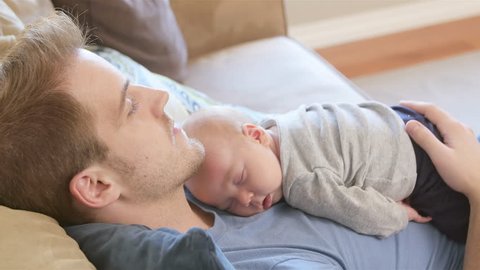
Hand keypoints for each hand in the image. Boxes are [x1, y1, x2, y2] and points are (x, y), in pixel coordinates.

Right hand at [400, 101, 479, 269]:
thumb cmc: (462, 173)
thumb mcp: (440, 156)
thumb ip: (424, 138)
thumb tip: (409, 123)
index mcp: (454, 127)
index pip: (431, 109)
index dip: (415, 105)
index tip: (400, 104)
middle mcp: (461, 127)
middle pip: (438, 113)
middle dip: (421, 109)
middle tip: (405, 111)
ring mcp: (466, 134)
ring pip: (444, 120)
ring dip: (429, 117)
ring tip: (415, 120)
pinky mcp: (467, 143)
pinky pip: (448, 128)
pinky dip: (436, 125)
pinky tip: (432, 133)